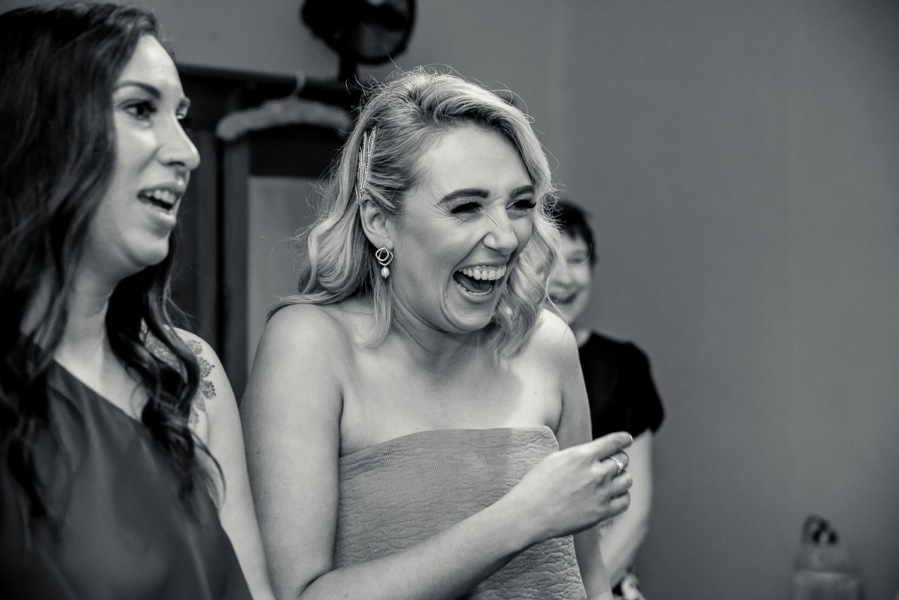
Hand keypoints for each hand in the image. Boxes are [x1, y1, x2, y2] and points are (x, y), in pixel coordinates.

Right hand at [504, 431, 633, 544]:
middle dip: (619, 459)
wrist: (529, 514)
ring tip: (611, 480)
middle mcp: (596, 473)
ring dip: (621, 477)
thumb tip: (596, 452)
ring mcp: (601, 494)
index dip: (623, 439)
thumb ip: (580, 453)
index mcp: (583, 455)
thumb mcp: (555, 458)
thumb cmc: (537, 484)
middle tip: (611, 463)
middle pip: (623, 460)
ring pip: (627, 479)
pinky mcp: (602, 513)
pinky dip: (622, 496)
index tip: (627, 439)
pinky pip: (625, 500)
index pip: (614, 442)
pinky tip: (613, 495)